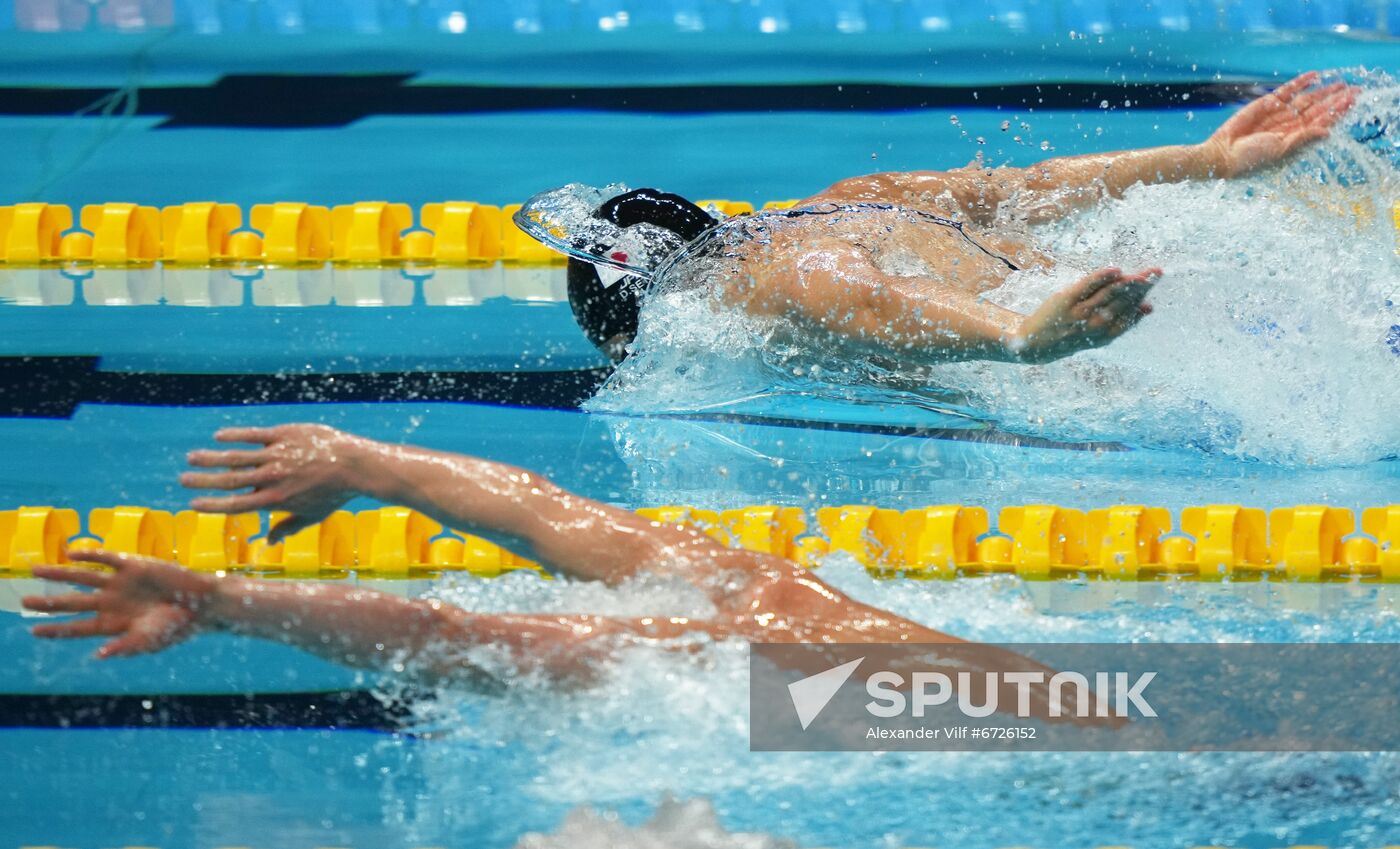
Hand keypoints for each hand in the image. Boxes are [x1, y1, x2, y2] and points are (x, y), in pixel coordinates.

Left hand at [22, 549, 215, 658]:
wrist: (203, 604)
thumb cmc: (178, 627)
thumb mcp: (150, 642)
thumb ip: (124, 647)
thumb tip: (98, 655)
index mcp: (114, 624)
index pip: (77, 627)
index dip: (56, 629)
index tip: (34, 630)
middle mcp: (112, 603)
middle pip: (73, 602)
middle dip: (48, 602)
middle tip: (24, 601)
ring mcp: (122, 583)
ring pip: (83, 578)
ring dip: (59, 574)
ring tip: (35, 570)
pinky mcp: (135, 565)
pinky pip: (107, 558)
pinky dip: (89, 554)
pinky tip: (71, 553)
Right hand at [182, 424, 368, 542]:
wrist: (356, 464)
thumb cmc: (335, 493)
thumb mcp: (313, 516)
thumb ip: (288, 527)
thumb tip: (269, 543)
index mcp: (276, 500)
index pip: (235, 504)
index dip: (212, 505)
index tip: (193, 503)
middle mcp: (272, 478)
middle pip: (229, 480)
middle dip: (202, 480)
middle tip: (181, 479)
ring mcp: (277, 455)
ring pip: (236, 457)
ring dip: (210, 458)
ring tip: (191, 458)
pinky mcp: (285, 435)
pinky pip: (254, 435)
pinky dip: (234, 436)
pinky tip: (218, 436)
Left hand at [1010, 267, 1158, 363]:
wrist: (1033, 343)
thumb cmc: (1069, 336)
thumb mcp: (1097, 336)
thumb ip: (1122, 322)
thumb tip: (1149, 307)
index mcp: (1104, 337)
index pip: (1130, 316)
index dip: (1143, 299)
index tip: (1155, 285)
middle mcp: (1094, 325)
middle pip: (1123, 302)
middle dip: (1142, 287)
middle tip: (1157, 273)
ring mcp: (1079, 312)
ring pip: (1109, 294)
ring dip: (1128, 282)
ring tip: (1144, 272)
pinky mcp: (1065, 299)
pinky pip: (1087, 285)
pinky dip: (1102, 277)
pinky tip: (1116, 270)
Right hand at [1206, 71, 1356, 177]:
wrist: (1223, 153)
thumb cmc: (1250, 159)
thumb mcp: (1280, 150)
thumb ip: (1303, 139)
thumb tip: (1328, 132)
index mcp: (1296, 139)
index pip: (1322, 122)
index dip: (1338, 111)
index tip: (1354, 101)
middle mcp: (1291, 125)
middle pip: (1319, 109)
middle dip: (1336, 99)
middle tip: (1355, 89)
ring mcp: (1279, 113)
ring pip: (1307, 99)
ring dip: (1323, 91)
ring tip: (1340, 82)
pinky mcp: (1266, 104)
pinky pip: (1287, 90)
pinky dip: (1300, 82)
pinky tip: (1314, 75)